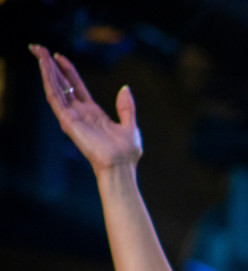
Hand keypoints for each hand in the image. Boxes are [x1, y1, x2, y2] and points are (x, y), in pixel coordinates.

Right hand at [29, 44, 141, 172]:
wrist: (121, 167)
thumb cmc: (127, 153)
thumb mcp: (130, 125)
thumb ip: (126, 107)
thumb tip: (125, 88)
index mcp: (93, 113)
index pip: (76, 87)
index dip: (68, 71)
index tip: (59, 56)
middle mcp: (80, 113)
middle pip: (62, 85)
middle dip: (51, 67)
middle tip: (40, 48)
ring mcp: (72, 117)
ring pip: (55, 88)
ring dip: (46, 70)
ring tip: (38, 52)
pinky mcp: (68, 121)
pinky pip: (55, 98)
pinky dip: (49, 82)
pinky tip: (45, 68)